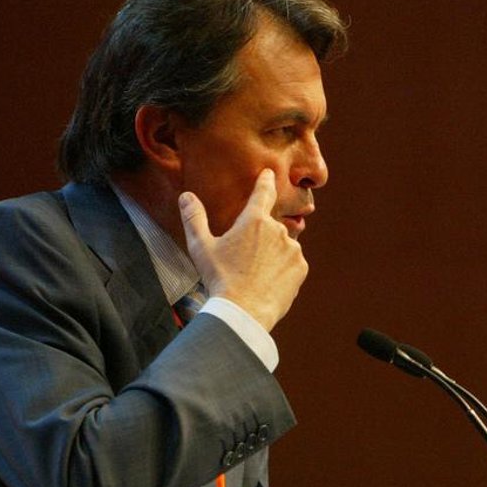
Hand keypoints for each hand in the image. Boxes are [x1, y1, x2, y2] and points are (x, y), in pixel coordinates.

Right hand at [179, 169, 307, 330]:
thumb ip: (194, 218)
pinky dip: (282, 269)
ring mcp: (292, 249)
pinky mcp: (300, 268)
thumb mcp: (201, 248)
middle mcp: (278, 230)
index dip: (266, 180)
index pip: (264, 191)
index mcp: (254, 220)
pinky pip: (292, 263)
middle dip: (260, 237)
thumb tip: (186, 196)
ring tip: (254, 274)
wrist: (243, 312)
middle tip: (244, 260)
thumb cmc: (220, 279)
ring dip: (272, 254)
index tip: (270, 174)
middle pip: (269, 227)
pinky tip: (267, 281)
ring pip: (282, 246)